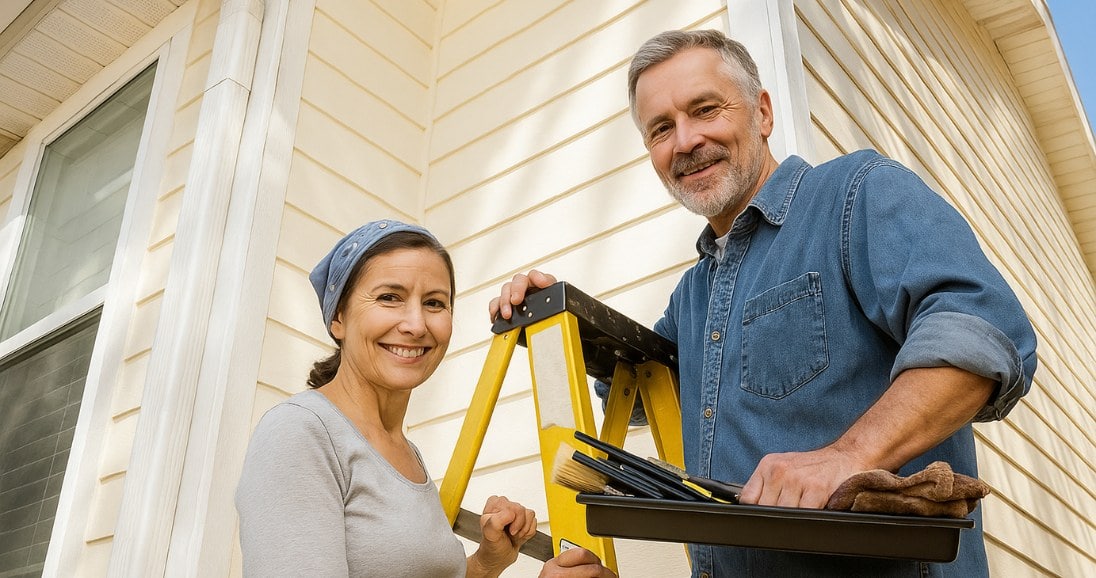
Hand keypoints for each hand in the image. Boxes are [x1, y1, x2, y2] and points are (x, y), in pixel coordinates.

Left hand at [468, 496, 536, 576]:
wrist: (498, 558)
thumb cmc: (492, 546)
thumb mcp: (490, 534)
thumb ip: (496, 521)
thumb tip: (510, 514)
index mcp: (494, 504)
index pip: (512, 507)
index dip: (512, 521)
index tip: (505, 530)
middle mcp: (504, 505)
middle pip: (522, 510)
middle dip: (519, 526)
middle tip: (510, 534)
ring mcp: (515, 512)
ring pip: (530, 515)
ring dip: (524, 530)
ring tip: (513, 535)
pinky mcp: (523, 518)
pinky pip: (534, 522)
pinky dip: (528, 532)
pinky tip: (519, 535)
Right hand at [488, 270, 557, 320]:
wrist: (548, 328)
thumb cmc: (554, 315)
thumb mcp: (559, 310)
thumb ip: (559, 307)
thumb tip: (561, 314)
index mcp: (541, 285)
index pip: (536, 275)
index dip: (538, 277)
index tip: (541, 283)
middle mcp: (527, 287)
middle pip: (518, 280)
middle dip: (516, 290)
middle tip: (516, 300)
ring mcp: (514, 295)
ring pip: (506, 290)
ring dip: (505, 301)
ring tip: (507, 314)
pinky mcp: (505, 306)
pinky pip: (496, 302)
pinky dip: (495, 308)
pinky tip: (496, 316)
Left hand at [539, 547, 617, 577]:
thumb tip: (605, 577)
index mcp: (559, 577)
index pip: (592, 569)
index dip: (606, 574)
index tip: (612, 577)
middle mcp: (553, 567)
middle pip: (585, 554)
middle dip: (598, 565)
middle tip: (606, 575)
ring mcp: (550, 564)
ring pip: (578, 552)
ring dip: (590, 561)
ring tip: (597, 572)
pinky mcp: (550, 564)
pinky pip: (571, 557)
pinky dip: (581, 563)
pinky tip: (586, 571)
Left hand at [738, 446, 868, 508]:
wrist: (843, 458)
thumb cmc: (811, 467)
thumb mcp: (782, 468)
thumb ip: (766, 486)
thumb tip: (751, 509)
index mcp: (767, 465)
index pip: (748, 498)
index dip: (754, 512)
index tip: (761, 518)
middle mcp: (779, 470)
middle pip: (764, 509)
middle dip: (774, 517)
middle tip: (785, 517)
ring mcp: (797, 479)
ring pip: (782, 514)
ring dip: (791, 520)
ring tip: (800, 513)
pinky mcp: (816, 489)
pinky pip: (803, 514)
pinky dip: (806, 519)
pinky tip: (812, 512)